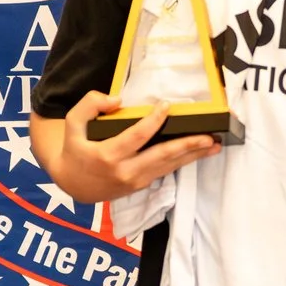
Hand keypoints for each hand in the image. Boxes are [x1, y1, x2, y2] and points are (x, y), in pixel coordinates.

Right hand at [42, 92, 219, 205]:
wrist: (72, 184)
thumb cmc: (74, 150)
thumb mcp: (72, 124)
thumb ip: (90, 105)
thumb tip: (117, 100)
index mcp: (107, 155)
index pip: (136, 137)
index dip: (153, 122)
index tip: (167, 106)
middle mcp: (124, 171)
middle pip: (160, 157)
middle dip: (186, 146)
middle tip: (208, 137)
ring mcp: (134, 181)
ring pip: (167, 167)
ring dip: (192, 156)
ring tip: (213, 146)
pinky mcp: (139, 186)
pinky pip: (164, 172)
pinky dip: (182, 162)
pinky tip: (198, 154)